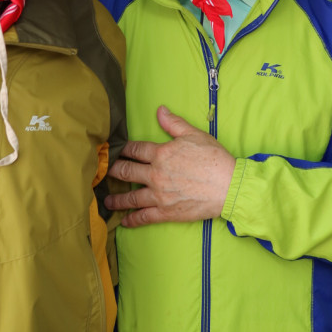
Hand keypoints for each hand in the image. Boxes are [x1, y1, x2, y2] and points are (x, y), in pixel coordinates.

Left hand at [105, 105, 235, 226]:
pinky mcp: (166, 212)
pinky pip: (144, 217)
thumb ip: (174, 123)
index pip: (134, 149)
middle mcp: (156, 174)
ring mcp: (159, 195)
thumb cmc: (214, 159)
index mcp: (161, 154)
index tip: (112, 150)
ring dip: (116, 198)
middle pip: (126, 172)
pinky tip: (124, 220)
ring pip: (131, 197)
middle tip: (101, 171)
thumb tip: (159, 110)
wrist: (229, 186)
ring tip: (106, 199)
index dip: (121, 149)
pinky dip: (132, 219)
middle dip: (112, 170)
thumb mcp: (194, 135)